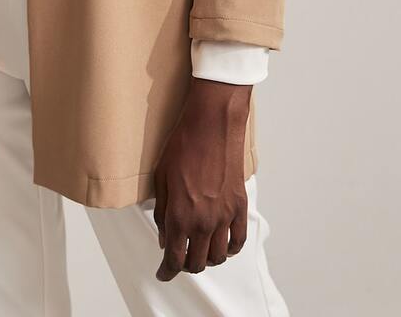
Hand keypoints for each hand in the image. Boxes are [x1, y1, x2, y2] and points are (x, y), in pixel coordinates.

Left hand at [152, 77, 251, 280]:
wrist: (211, 126)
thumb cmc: (182, 146)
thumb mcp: (161, 178)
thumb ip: (163, 212)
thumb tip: (165, 236)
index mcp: (180, 216)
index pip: (174, 259)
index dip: (167, 271)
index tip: (163, 273)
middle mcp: (203, 222)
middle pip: (197, 262)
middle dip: (185, 264)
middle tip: (180, 257)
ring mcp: (224, 216)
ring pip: (219, 257)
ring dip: (208, 258)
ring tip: (200, 249)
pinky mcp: (240, 207)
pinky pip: (238, 241)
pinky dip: (231, 248)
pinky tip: (223, 243)